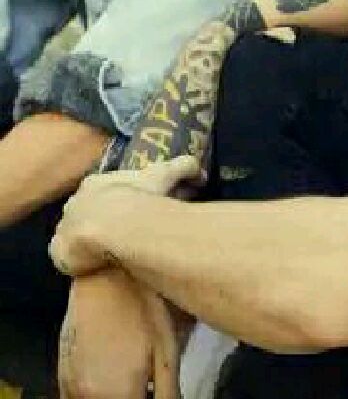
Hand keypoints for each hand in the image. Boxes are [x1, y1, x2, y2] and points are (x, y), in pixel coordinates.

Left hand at [50, 156, 200, 275]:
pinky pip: (66, 256)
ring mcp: (64, 227)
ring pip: (74, 233)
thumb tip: (201, 173)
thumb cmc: (139, 196)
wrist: (114, 225)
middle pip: (86, 210)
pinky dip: (79, 260)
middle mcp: (75, 202)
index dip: (118, 198)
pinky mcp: (59, 252)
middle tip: (123, 233)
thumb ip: (184, 167)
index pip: (103, 189)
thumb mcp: (167, 174)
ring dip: (88, 241)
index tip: (133, 208)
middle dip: (101, 219)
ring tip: (111, 252)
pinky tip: (96, 265)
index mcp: (95, 183)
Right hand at [59, 269, 183, 398]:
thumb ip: (167, 390)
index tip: (155, 390)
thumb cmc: (142, 308)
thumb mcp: (168, 349)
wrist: (104, 276)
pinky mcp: (61, 372)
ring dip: (112, 397)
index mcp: (115, 394)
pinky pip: (78, 395)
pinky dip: (98, 392)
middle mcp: (84, 397)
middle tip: (145, 384)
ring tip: (132, 379)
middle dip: (131, 398)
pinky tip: (114, 373)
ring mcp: (67, 385)